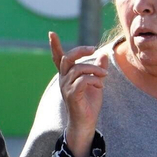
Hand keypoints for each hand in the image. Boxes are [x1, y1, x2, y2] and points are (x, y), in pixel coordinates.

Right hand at [49, 31, 105, 156]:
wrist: (86, 123)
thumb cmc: (89, 104)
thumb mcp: (96, 82)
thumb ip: (98, 68)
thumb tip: (104, 54)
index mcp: (67, 76)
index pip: (58, 58)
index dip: (54, 46)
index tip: (51, 33)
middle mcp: (63, 80)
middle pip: (68, 58)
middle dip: (81, 51)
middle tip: (94, 49)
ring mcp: (66, 87)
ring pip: (79, 69)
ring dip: (94, 69)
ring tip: (104, 76)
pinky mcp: (72, 95)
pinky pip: (83, 80)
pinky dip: (94, 80)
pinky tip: (100, 86)